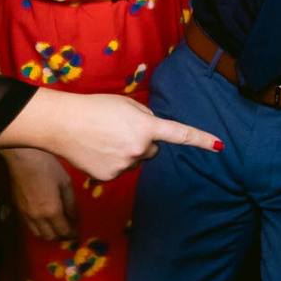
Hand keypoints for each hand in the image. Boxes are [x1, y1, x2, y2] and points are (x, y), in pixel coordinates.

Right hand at [0, 147, 76, 240]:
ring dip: (48, 234)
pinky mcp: (18, 208)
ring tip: (56, 227)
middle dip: (61, 236)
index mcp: (51, 211)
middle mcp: (37, 217)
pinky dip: (38, 227)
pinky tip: (43, 220)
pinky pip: (29, 226)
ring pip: (38, 233)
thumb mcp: (65, 182)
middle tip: (68, 230)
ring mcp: (25, 214)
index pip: (63, 230)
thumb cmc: (46, 166)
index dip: (72, 234)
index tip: (77, 233)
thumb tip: (74, 216)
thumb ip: (71, 202)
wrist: (23, 158)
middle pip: (50, 236)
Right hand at [23, 91, 220, 181]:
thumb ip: (145, 117)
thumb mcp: (126, 104)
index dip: (201, 139)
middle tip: (118, 129)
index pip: (179, 134)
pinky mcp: (110, 177)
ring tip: (103, 137)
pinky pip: (121, 169)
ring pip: (136, 160)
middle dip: (143, 141)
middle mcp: (139, 149)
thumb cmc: (94, 107)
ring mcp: (125, 165)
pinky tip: (96, 150)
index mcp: (146, 127)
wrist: (61, 124)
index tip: (219, 146)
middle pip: (153, 149)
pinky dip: (112, 161)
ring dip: (126, 150)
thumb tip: (153, 132)